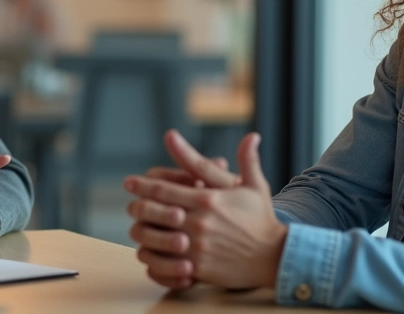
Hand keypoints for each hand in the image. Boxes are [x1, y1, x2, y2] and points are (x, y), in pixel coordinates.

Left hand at [125, 133, 286, 289]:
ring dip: (142, 232)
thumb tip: (253, 136)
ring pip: (156, 237)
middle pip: (154, 212)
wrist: (274, 256)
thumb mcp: (255, 187)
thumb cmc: (262, 219)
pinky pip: (167, 262)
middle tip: (129, 204)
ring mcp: (197, 246)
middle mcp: (199, 221)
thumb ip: (247, 160)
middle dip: (138, 207)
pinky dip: (155, 256)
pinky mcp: (199, 268)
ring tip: (136, 227)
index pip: (165, 189)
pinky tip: (150, 252)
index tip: (129, 182)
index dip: (143, 185)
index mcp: (208, 199)